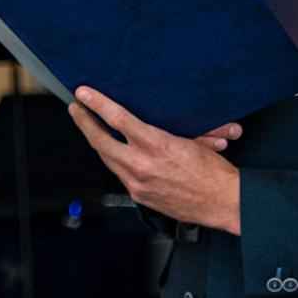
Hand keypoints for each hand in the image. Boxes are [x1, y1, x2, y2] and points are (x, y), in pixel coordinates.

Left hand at [68, 86, 241, 232]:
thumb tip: (156, 115)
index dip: (97, 104)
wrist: (222, 203)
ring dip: (97, 142)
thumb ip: (170, 129)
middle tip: (76, 109)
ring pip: (107, 159)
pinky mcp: (139, 196)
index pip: (118, 120)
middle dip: (84, 123)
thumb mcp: (194, 139)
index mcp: (157, 146)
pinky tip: (115, 153)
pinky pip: (120, 174)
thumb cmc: (214, 172)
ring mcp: (137, 184)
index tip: (83, 94)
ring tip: (91, 128)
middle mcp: (142, 165)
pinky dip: (116, 161)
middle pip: (100, 141)